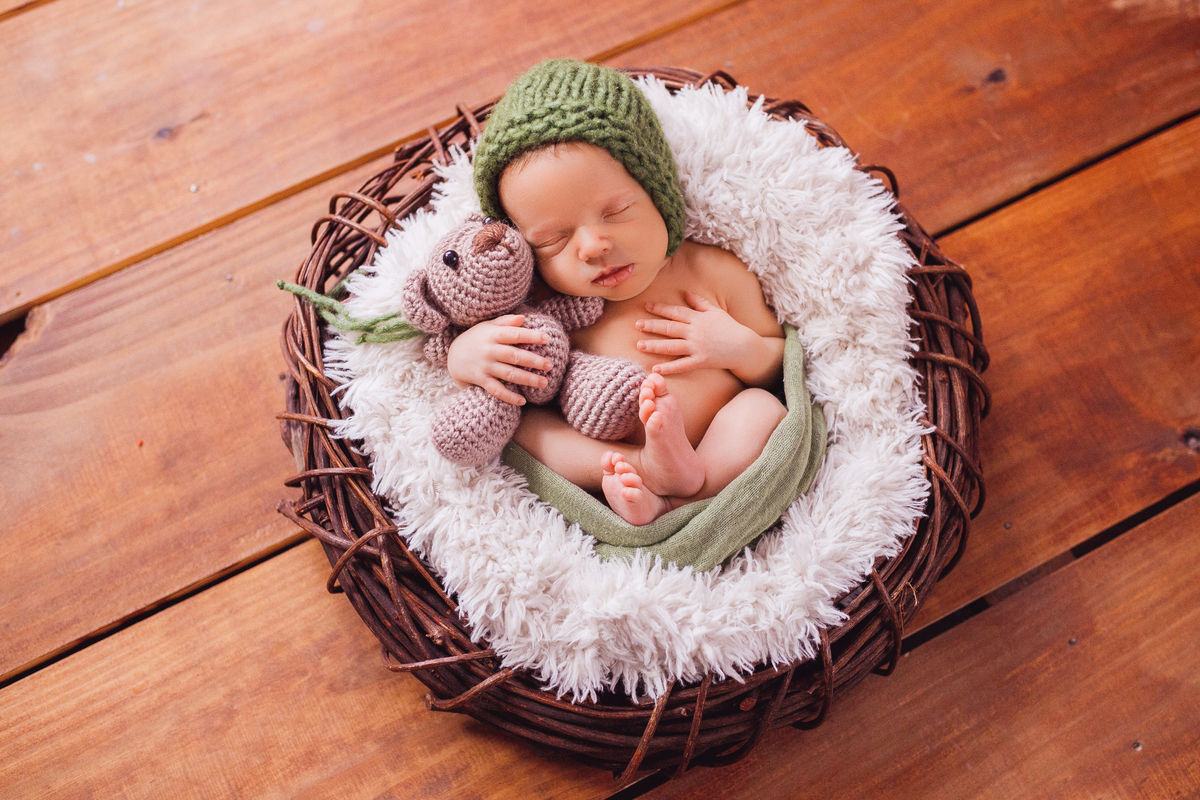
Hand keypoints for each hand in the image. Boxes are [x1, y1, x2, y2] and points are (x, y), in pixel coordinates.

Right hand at [446, 315, 551, 404]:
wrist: (453, 356)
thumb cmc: (475, 339)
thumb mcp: (487, 326)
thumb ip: (505, 322)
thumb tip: (523, 318)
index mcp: (492, 335)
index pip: (514, 334)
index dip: (531, 336)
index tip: (546, 338)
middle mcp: (489, 350)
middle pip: (514, 356)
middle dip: (534, 361)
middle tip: (550, 365)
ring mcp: (485, 366)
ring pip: (509, 374)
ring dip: (528, 379)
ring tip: (544, 383)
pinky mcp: (480, 380)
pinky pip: (496, 390)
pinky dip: (509, 397)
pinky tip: (522, 401)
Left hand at [635, 291, 757, 375]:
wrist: (744, 346)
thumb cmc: (730, 327)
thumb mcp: (715, 311)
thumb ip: (699, 302)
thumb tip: (685, 292)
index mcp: (698, 318)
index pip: (675, 312)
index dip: (660, 309)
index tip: (647, 306)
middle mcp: (695, 332)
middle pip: (669, 328)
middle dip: (652, 326)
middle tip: (637, 325)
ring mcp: (697, 347)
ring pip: (671, 346)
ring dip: (654, 346)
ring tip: (640, 345)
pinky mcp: (701, 361)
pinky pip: (682, 365)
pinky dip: (669, 367)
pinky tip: (656, 368)